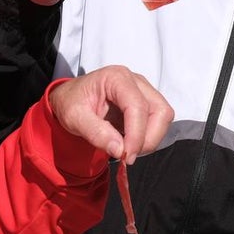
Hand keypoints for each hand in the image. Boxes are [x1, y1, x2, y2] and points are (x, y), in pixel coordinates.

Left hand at [48, 65, 172, 161]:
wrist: (70, 99)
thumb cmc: (71, 102)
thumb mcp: (74, 117)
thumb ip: (96, 133)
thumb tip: (119, 150)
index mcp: (116, 78)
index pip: (137, 105)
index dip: (136, 134)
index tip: (126, 155)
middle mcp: (135, 81)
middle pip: (160, 110)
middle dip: (148, 138)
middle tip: (128, 155)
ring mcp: (143, 91)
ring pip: (163, 117)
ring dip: (150, 139)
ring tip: (127, 150)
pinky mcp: (145, 103)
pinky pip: (157, 122)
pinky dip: (147, 137)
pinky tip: (128, 143)